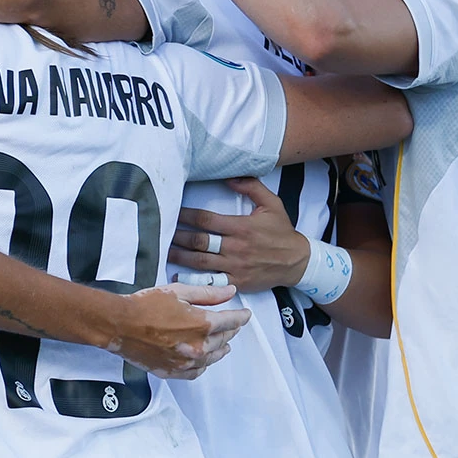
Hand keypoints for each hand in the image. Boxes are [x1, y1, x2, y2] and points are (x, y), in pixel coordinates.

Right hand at [107, 282, 249, 378]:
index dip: (241, 316)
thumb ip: (208, 293)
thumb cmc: (144, 306)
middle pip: (224, 339)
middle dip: (230, 331)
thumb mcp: (179, 292)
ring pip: (213, 358)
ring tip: (224, 344)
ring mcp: (186, 362)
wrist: (119, 324)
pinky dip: (203, 366)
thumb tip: (229, 292)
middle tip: (232, 325)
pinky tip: (203, 361)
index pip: (231, 321)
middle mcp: (198, 346)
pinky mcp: (173, 371)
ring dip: (221, 349)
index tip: (245, 314)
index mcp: (202, 324)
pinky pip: (196, 372)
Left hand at [171, 178, 311, 292]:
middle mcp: (236, 247)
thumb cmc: (282, 231)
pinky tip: (177, 275)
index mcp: (241, 227)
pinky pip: (210, 281)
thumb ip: (251, 187)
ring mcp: (235, 266)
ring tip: (162, 250)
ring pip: (200, 261)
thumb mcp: (272, 203)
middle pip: (199, 241)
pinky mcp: (236, 282)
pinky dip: (192, 279)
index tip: (172, 211)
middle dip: (177, 236)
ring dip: (179, 255)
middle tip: (159, 231)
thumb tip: (230, 176)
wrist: (298, 261)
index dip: (186, 215)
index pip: (206, 220)